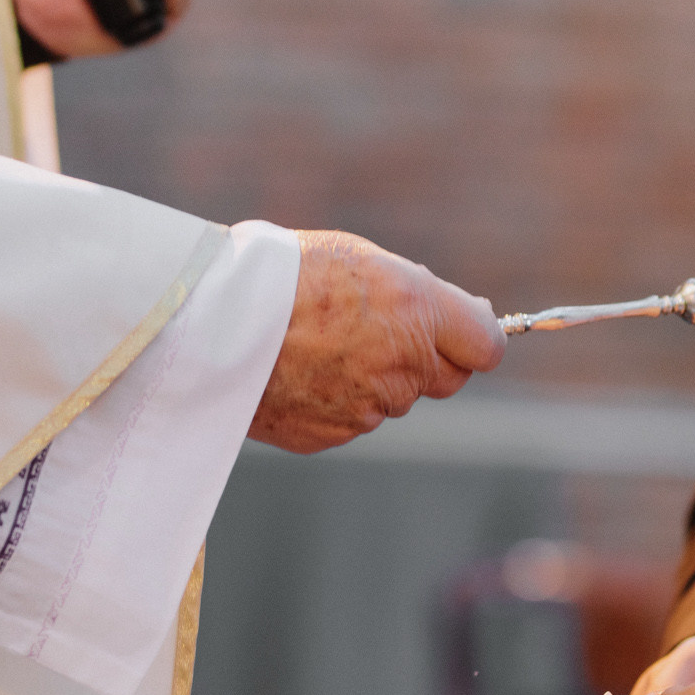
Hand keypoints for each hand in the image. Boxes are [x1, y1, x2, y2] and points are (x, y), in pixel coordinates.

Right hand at [249, 232, 504, 453]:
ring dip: (375, 378)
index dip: (476, 339)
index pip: (486, 346)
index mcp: (415, 310)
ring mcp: (369, 407)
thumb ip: (416, 295)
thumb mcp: (360, 259)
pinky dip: (337, 400)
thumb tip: (462, 319)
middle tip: (383, 331)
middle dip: (428, 359)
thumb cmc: (282, 274)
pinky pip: (353, 419)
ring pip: (395, 399)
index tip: (464, 331)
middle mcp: (402, 364)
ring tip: (319, 344)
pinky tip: (301, 370)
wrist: (208, 320)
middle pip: (447, 379)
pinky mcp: (334, 435)